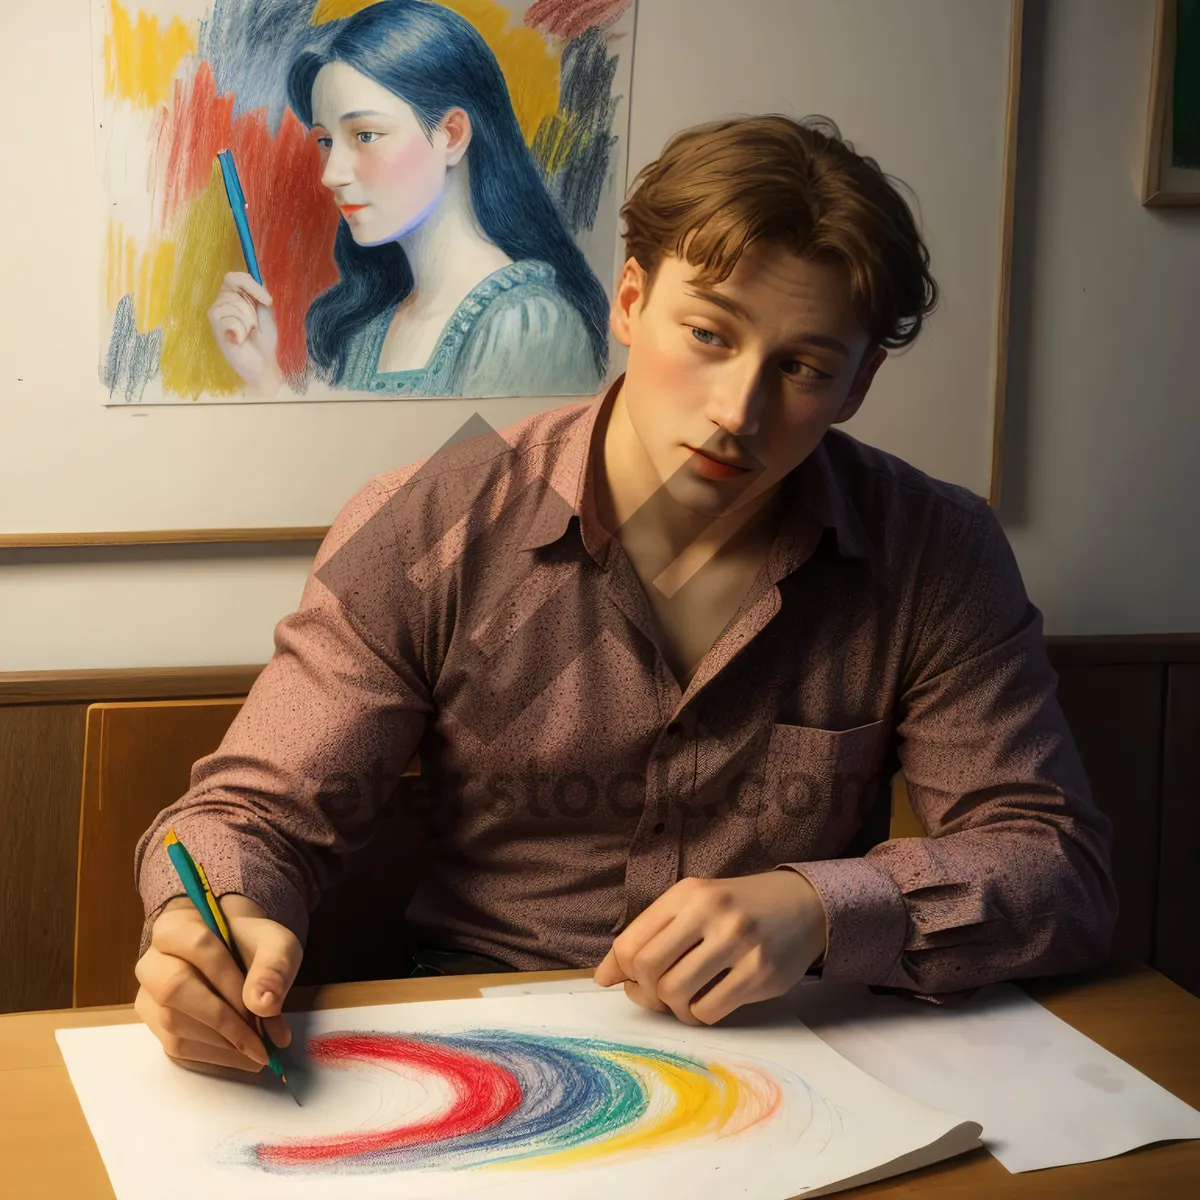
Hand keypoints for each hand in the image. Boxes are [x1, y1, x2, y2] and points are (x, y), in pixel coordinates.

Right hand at [135, 893, 302, 1075]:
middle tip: (260, 1042)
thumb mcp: (275, 943)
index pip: (199, 946)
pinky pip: (176, 1047)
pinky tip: (242, 1056)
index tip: (263, 1009)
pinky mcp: (154, 1027)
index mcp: (176, 927)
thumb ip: (275, 965)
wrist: (234, 956)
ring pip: (173, 1023)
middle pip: (175, 989)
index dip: (230, 980)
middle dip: (222, 1019)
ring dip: (220, 1043)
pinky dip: (214, 1056)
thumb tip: (263, 1005)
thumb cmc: (251, 946)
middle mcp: (151, 962)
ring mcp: (148, 997)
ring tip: (259, 1050)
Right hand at [207, 271, 282, 395]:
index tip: (267, 300)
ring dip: (247, 322)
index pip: (234, 277)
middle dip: (251, 309)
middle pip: (234, 290)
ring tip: (247, 333)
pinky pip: (228, 320)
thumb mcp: (266, 312)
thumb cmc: (264, 338)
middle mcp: (222, 302)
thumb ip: (259, 295)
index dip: (250, 284)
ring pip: (232, 305)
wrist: (264, 362)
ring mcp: (216, 315)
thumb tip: (258, 279)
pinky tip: (240, 340)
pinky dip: (240, 331)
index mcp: (235, 295)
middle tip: (254, 325)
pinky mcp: (215, 328)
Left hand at [593, 870, 827, 1025]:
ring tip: (684, 1000)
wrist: (802, 905)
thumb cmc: (735, 909)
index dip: (620, 971)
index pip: (631, 942)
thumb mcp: (692, 906)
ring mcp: (738, 941)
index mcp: (687, 894)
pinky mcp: (760, 972)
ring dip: (672, 1008)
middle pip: (648, 968)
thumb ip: (650, 936)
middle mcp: (711, 911)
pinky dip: (698, 1015)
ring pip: (676, 993)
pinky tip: (706, 1003)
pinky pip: (708, 1010)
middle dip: (646, 991)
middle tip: (657, 994)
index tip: (627, 982)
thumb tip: (604, 978)